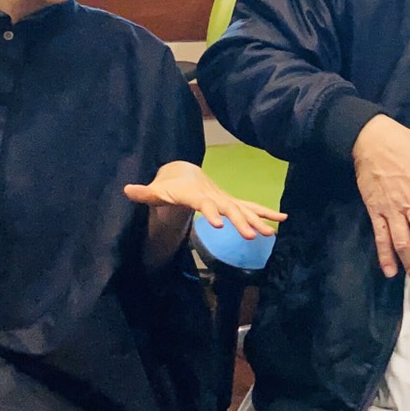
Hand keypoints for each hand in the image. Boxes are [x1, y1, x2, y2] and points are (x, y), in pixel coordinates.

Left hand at [122, 161, 285, 239]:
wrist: (185, 173)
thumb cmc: (168, 186)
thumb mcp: (155, 191)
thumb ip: (143, 192)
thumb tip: (126, 190)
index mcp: (196, 194)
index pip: (204, 204)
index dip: (210, 213)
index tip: (218, 225)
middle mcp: (214, 196)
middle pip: (230, 209)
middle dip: (242, 222)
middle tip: (253, 237)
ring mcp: (225, 199)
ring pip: (244, 209)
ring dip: (258, 220)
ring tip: (272, 232)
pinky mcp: (231, 203)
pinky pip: (251, 208)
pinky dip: (266, 213)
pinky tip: (283, 219)